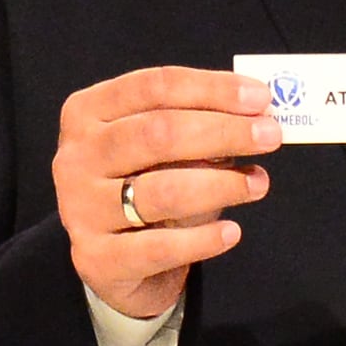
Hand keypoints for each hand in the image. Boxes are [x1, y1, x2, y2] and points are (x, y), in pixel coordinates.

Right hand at [55, 68, 278, 320]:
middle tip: (270, 136)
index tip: (261, 98)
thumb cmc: (143, 182)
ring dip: (221, 185)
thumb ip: (197, 123)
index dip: (212, 89)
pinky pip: (160, 247)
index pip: (153, 87)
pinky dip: (203, 239)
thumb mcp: (160, 145)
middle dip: (223, 132)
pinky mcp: (97, 258)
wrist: (110, 258)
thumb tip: (257, 113)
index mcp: (86, 112)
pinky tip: (232, 232)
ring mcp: (81, 208)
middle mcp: (75, 156)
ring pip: (162, 191)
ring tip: (258, 183)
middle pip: (157, 133)